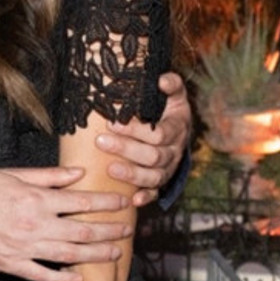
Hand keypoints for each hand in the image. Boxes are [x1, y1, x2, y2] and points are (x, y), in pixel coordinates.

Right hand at [0, 166, 131, 280]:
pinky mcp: (9, 265)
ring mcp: (23, 248)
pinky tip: (77, 279)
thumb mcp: (12, 174)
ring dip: (94, 256)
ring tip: (114, 255)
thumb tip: (78, 173)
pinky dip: (61, 279)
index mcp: (36, 199)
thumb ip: (48, 176)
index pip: (81, 202)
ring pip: (68, 256)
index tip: (124, 203)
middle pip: (81, 232)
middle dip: (108, 232)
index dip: (106, 204)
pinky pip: (41, 276)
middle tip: (128, 232)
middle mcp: (34, 225)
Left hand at [95, 71, 189, 205]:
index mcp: (177, 128)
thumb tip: (162, 80)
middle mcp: (174, 151)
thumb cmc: (169, 107)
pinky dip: (146, 197)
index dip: (136, 130)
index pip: (158, 134)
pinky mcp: (162, 180)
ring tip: (110, 169)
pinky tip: (133, 200)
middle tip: (101, 142)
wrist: (179, 128)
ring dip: (132, 175)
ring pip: (154, 177)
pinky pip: (156, 192)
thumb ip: (171, 84)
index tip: (112, 122)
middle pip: (153, 156)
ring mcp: (168, 168)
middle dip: (126, 149)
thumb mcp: (173, 93)